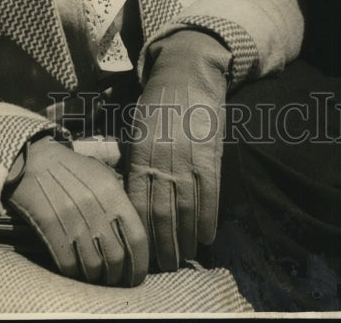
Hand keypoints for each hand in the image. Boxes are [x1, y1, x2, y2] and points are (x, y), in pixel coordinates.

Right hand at [7, 137, 147, 285]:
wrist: (34, 161)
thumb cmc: (72, 169)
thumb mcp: (102, 174)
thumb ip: (119, 201)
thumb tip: (133, 233)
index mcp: (112, 192)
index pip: (136, 237)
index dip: (140, 263)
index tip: (137, 275)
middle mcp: (94, 207)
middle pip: (116, 257)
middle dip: (119, 277)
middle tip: (118, 282)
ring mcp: (71, 220)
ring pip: (93, 266)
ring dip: (98, 279)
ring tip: (99, 279)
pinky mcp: (50, 229)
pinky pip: (68, 264)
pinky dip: (76, 274)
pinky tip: (79, 272)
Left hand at [126, 31, 229, 270]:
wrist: (186, 74)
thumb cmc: (157, 102)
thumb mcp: (136, 129)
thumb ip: (134, 161)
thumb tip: (131, 196)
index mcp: (139, 155)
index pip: (137, 204)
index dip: (141, 232)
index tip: (143, 251)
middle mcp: (162, 161)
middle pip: (161, 214)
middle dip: (164, 245)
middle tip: (166, 266)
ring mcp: (187, 160)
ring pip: (186, 210)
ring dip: (187, 238)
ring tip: (186, 257)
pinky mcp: (210, 156)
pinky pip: (210, 195)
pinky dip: (209, 219)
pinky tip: (208, 237)